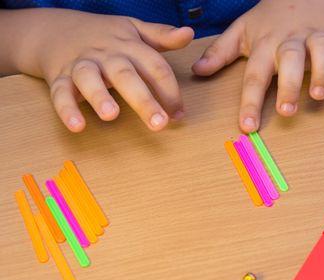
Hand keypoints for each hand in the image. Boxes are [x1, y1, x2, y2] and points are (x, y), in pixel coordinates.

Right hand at [1, 9, 192, 131]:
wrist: (55, 29)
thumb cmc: (105, 36)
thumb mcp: (134, 30)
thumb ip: (162, 35)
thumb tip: (188, 33)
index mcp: (129, 46)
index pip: (154, 67)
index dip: (170, 91)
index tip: (179, 114)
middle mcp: (106, 56)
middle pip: (126, 76)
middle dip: (143, 100)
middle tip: (159, 123)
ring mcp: (82, 66)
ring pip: (89, 79)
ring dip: (100, 97)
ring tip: (111, 115)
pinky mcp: (60, 78)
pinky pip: (60, 93)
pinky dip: (66, 109)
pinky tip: (77, 126)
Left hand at [192, 0, 323, 132]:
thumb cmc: (268, 20)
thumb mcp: (241, 31)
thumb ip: (220, 52)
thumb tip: (197, 71)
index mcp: (265, 44)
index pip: (255, 75)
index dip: (250, 102)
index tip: (248, 126)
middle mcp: (291, 40)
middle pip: (290, 59)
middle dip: (289, 84)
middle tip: (287, 111)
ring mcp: (317, 35)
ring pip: (323, 48)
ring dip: (323, 71)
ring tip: (320, 95)